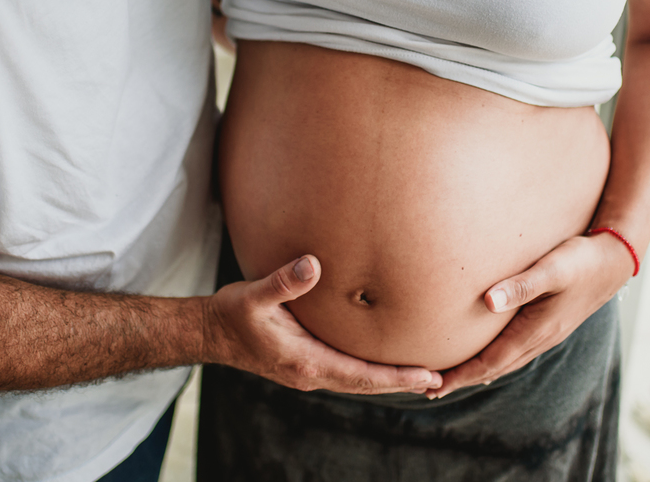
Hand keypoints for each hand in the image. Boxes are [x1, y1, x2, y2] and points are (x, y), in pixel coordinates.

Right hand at [202, 254, 442, 394]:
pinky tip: (382, 362)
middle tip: (439, 380)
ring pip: (357, 380)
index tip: (427, 376)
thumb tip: (312, 265)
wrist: (210, 332)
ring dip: (388, 379)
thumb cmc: (232, 314)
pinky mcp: (305, 363)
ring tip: (421, 375)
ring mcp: (308, 371)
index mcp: (305, 362)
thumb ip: (282, 282)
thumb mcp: (253, 296)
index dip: (396, 377)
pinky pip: (346, 371)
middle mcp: (311, 374)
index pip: (361, 375)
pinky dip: (369, 371)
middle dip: (401, 382)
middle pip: (366, 384)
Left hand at [431, 231, 634, 398]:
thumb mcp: (551, 269)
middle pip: (495, 368)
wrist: (616, 260)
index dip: (461, 375)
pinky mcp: (550, 325)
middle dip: (463, 378)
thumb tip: (487, 301)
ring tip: (453, 377)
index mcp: (537, 331)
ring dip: (479, 371)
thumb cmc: (581, 261)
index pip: (491, 362)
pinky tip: (488, 355)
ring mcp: (547, 335)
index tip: (434, 386)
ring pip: (506, 361)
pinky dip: (496, 358)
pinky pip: (516, 350)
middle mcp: (541, 339)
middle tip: (430, 388)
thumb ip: (521, 285)